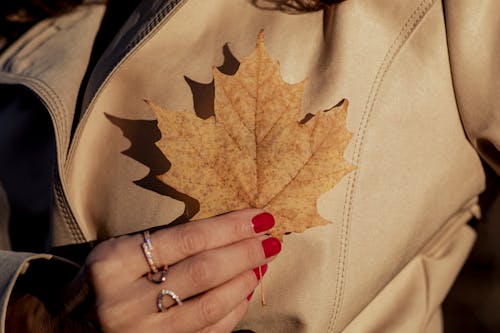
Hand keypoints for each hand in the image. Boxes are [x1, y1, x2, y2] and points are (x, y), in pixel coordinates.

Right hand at [84, 209, 279, 332]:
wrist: (66, 328)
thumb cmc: (103, 281)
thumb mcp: (120, 251)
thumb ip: (167, 244)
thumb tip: (230, 231)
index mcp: (113, 262)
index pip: (187, 238)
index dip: (230, 227)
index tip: (260, 217)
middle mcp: (125, 301)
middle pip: (203, 271)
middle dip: (245, 253)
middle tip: (271, 240)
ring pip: (210, 305)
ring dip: (245, 282)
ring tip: (263, 264)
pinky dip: (233, 312)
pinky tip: (245, 293)